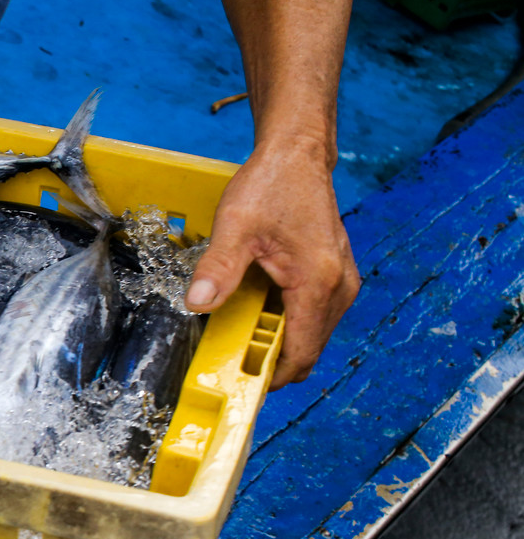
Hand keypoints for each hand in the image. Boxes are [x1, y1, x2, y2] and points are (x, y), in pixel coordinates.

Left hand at [184, 139, 359, 388]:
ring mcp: (341, 281)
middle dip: (272, 360)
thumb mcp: (235, 227)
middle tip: (232, 358)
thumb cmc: (271, 186)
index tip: (241, 383)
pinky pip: (314, 314)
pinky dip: (288, 321)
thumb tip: (198, 303)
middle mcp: (339, 287)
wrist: (296, 155)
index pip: (301, 352)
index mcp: (318, 282)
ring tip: (241, 332)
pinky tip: (258, 309)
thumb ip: (218, 269)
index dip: (272, 376)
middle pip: (309, 349)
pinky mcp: (335, 274)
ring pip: (313, 333)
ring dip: (280, 341)